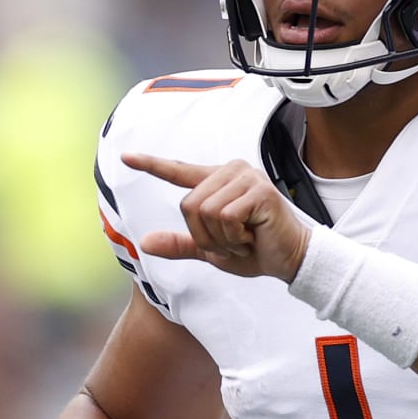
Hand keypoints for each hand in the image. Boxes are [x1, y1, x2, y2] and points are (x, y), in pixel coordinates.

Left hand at [122, 154, 310, 281]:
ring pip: (205, 212)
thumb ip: (182, 243)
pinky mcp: (259, 191)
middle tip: (234, 241)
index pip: (179, 171)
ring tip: (244, 238)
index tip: (126, 157)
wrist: (291, 260)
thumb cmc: (256, 250)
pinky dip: (234, 237)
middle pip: (188, 205)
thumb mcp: (212, 250)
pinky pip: (225, 217)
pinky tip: (252, 236)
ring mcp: (246, 178)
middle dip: (206, 235)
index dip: (151, 165)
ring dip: (221, 238)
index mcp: (218, 181)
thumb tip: (145, 243)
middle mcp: (231, 172)